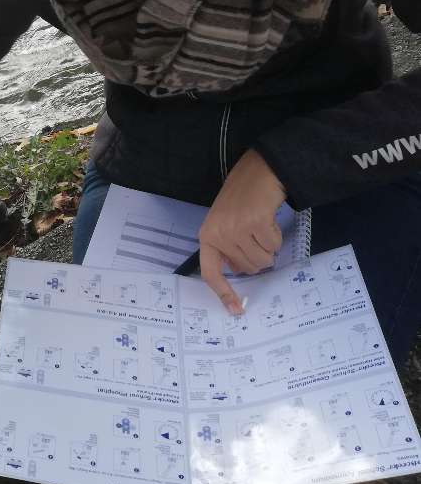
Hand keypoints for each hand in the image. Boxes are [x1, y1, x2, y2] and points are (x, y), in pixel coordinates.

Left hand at [199, 149, 285, 314]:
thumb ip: (227, 247)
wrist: (257, 172)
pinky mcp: (255, 223)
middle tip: (255, 234)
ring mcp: (236, 228)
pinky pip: (273, 245)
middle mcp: (218, 234)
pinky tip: (268, 219)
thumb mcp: (225, 224)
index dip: (223, 292)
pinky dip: (276, 236)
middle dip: (257, 256)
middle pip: (247, 268)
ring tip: (260, 225)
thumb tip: (238, 271)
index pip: (210, 272)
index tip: (236, 311)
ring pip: (263, 260)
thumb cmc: (240, 199)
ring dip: (268, 246)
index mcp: (207, 237)